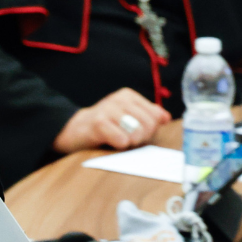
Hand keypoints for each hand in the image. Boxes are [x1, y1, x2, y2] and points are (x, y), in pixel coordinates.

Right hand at [52, 87, 170, 152]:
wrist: (75, 129)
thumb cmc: (106, 126)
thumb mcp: (128, 116)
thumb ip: (148, 115)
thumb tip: (165, 117)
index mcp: (128, 95)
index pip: (156, 116)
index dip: (150, 128)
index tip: (135, 129)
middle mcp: (119, 99)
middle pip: (149, 125)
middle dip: (141, 137)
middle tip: (126, 137)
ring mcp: (108, 109)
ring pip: (137, 133)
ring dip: (129, 142)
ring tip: (117, 138)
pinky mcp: (98, 123)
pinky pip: (122, 140)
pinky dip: (118, 145)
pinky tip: (108, 140)